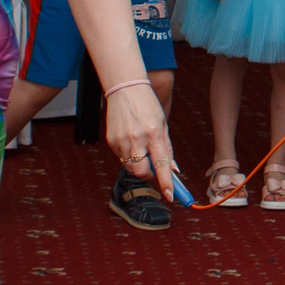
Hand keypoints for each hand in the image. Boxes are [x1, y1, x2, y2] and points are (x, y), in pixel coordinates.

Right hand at [105, 82, 176, 196]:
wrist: (125, 88)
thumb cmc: (147, 105)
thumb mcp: (163, 124)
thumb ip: (167, 148)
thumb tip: (172, 170)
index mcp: (153, 133)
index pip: (161, 164)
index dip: (166, 182)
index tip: (171, 196)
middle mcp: (137, 138)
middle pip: (142, 172)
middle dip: (149, 175)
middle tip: (154, 169)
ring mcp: (121, 140)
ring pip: (130, 166)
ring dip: (139, 165)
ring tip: (142, 148)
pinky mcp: (111, 140)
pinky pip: (121, 157)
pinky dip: (129, 156)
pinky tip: (131, 141)